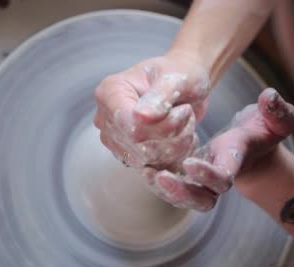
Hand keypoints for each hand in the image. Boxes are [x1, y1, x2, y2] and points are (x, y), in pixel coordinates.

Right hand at [93, 52, 210, 169]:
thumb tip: (141, 118)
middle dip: (174, 136)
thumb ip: (159, 96)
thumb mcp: (175, 79)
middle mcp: (105, 118)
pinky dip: (175, 156)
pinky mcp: (129, 154)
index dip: (163, 127)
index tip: (184, 109)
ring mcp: (115, 139)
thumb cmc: (179, 73)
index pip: (131, 126)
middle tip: (188, 114)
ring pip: (148, 159)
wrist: (185, 86)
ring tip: (186, 123)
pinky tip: (183, 138)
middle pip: (139, 146)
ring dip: (178, 146)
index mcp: (109, 93)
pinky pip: (153, 167)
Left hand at [143, 88, 293, 210]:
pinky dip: (159, 182)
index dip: (207, 174)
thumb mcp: (275, 117)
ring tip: (146, 172)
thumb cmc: (264, 128)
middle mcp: (218, 177)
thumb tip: (270, 97)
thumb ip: (278, 110)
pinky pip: (173, 188)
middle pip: (201, 199)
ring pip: (184, 198)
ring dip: (165, 190)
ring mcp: (203, 181)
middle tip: (158, 176)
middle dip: (180, 192)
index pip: (223, 177)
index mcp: (235, 162)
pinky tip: (143, 166)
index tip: (189, 163)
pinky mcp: (189, 177)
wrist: (252, 146)